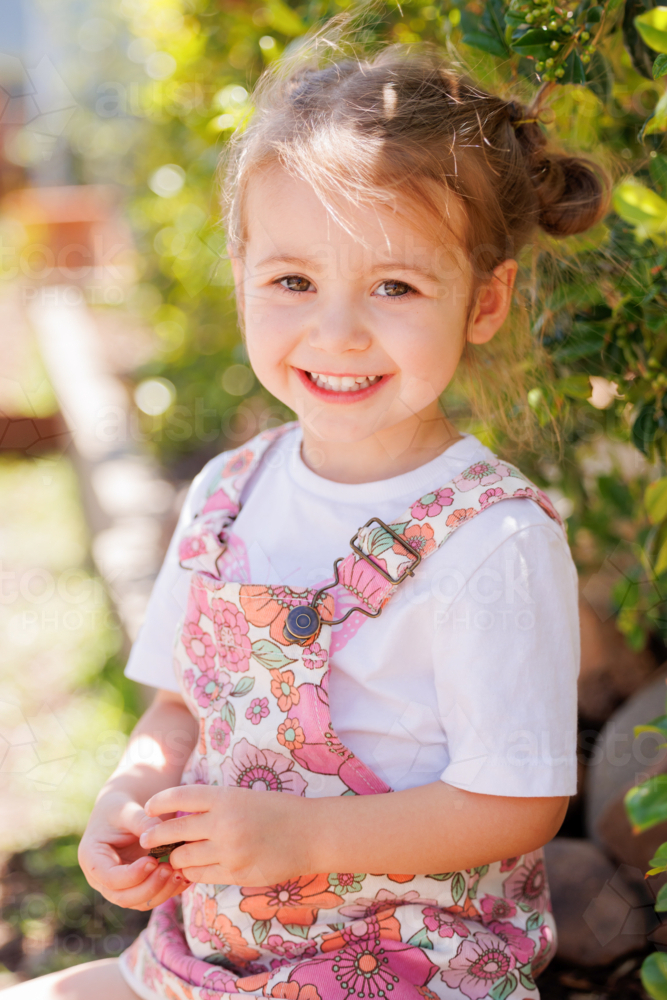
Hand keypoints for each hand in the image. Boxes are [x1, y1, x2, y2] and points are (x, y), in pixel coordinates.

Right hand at [79, 792, 188, 909]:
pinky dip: (168, 891)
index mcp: (91, 858)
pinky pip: (151, 897)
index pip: (110, 878)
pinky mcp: (134, 888)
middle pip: (123, 897)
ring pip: (138, 902)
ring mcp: (117, 887)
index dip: (132, 875)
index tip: (152, 860)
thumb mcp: (127, 810)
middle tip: (170, 869)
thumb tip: (159, 834)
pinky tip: (183, 876)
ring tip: (179, 873)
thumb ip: (141, 821)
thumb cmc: (120, 808)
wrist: (122, 814)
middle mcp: (101, 879)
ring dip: (161, 892)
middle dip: (149, 887)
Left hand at [142, 785, 308, 885]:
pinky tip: (195, 869)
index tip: (148, 807)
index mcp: (226, 798)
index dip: (159, 802)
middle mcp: (224, 823)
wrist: (311, 833)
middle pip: (175, 831)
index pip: (180, 797)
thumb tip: (181, 817)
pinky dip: (194, 873)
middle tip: (147, 839)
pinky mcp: (236, 874)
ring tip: (176, 856)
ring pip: (184, 859)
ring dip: (176, 858)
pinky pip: (201, 876)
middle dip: (156, 836)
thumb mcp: (245, 797)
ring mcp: (229, 851)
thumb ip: (215, 806)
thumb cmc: (279, 810)